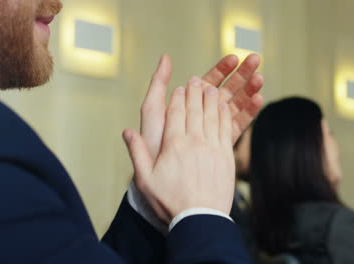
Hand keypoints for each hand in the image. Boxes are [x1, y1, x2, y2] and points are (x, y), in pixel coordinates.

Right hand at [124, 77, 234, 221]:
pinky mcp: (226, 156)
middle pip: (194, 110)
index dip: (178, 98)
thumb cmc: (170, 202)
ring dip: (211, 98)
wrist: (200, 219)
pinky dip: (225, 114)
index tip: (180, 87)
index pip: (176, 113)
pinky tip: (224, 106)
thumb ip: (137, 153)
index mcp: (173, 145)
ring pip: (212, 115)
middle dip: (195, 92)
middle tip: (196, 80)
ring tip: (210, 87)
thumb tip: (127, 132)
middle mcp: (194, 142)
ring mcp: (212, 148)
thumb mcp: (146, 180)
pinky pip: (226, 128)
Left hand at [141, 54, 263, 160]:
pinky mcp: (224, 142)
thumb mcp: (153, 110)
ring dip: (249, 89)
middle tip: (255, 59)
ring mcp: (215, 128)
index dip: (223, 68)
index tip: (235, 57)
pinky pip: (239, 124)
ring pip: (236, 104)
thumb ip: (158, 84)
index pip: (210, 80)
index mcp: (190, 103)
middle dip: (241, 74)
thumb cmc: (154, 144)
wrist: (161, 178)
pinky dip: (249, 111)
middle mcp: (204, 114)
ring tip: (260, 77)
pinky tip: (259, 98)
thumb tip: (166, 56)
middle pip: (227, 89)